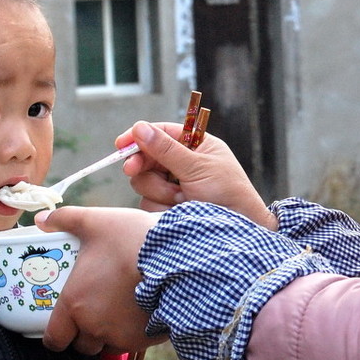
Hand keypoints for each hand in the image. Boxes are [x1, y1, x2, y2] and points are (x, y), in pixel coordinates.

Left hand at [34, 205, 167, 354]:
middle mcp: (95, 327)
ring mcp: (122, 336)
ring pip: (108, 345)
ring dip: (109, 334)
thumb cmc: (132, 240)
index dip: (56, 334)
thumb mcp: (96, 222)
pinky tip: (140, 312)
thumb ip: (65, 218)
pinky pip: (133, 343)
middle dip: (84, 332)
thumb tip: (42, 218)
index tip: (62, 324)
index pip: (55, 338)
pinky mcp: (146, 339)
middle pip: (82, 345)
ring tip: (118, 311)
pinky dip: (133, 333)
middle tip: (93, 311)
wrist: (178, 258)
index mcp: (75, 304)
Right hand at [117, 121, 276, 229]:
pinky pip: (148, 203)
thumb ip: (167, 150)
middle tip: (131, 170)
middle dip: (142, 166)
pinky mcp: (168, 207)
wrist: (238, 231)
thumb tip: (140, 127)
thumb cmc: (228, 194)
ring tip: (183, 199)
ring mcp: (174, 186)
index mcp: (196, 145)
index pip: (162, 133)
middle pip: (146, 157)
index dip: (139, 136)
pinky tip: (180, 212)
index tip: (121, 144)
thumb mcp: (197, 168)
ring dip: (160, 191)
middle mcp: (183, 164)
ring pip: (143, 182)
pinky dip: (161, 208)